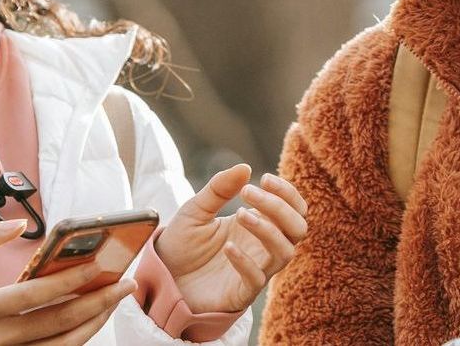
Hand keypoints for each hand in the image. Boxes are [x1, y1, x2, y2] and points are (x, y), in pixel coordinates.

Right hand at [0, 219, 137, 345]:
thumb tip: (19, 223)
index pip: (32, 296)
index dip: (69, 282)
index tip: (99, 265)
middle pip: (56, 325)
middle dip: (97, 303)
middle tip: (126, 282)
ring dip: (94, 324)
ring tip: (116, 299)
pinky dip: (75, 339)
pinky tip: (92, 319)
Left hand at [155, 164, 307, 313]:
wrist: (161, 277)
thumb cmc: (182, 243)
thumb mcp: (196, 209)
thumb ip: (219, 188)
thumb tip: (245, 167)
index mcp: (258, 223)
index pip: (293, 208)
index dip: (286, 192)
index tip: (263, 178)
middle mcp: (262, 246)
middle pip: (298, 228)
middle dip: (280, 207)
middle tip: (248, 192)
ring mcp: (255, 270)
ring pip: (285, 252)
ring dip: (268, 230)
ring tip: (239, 214)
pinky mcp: (241, 293)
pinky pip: (257, 279)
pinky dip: (246, 261)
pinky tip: (227, 248)